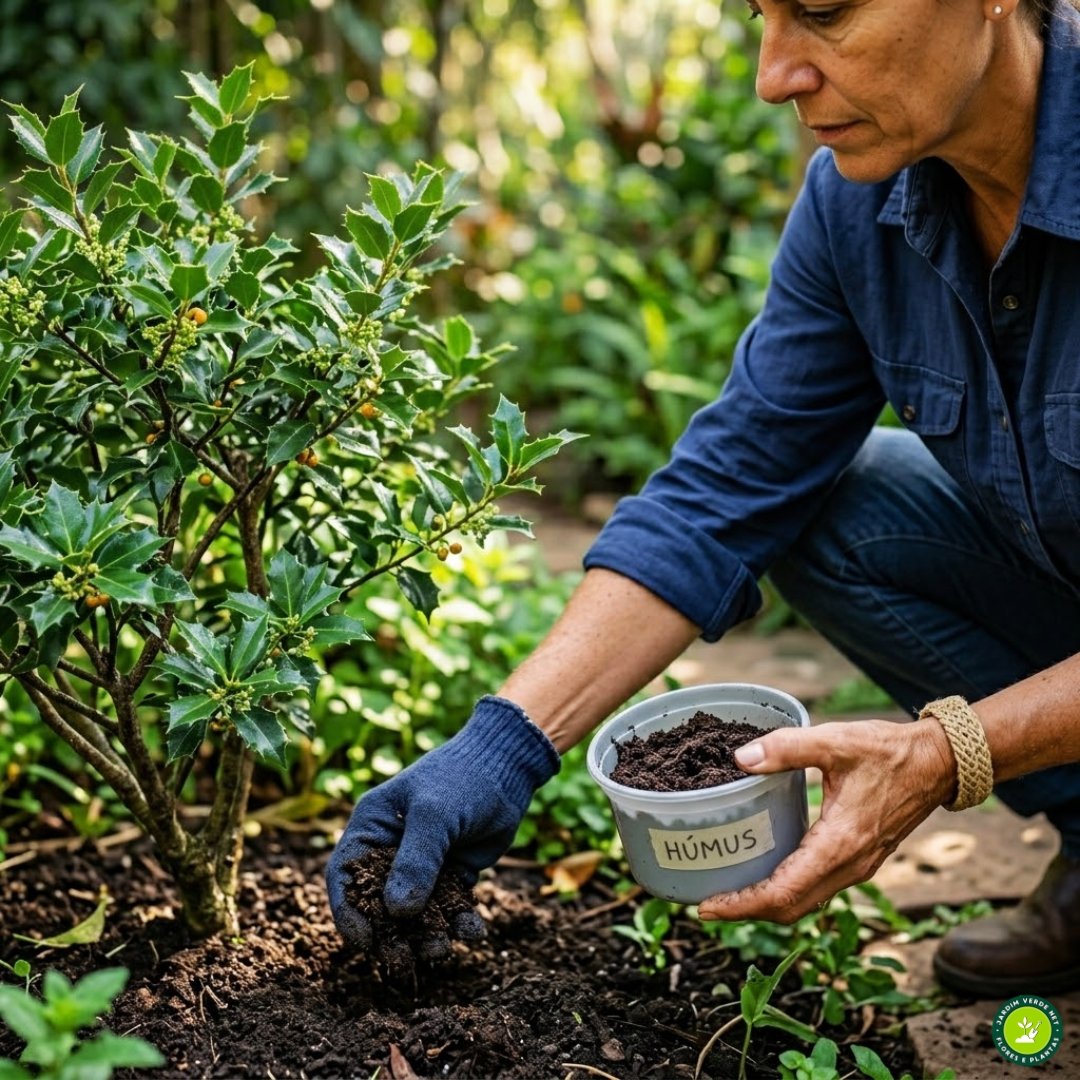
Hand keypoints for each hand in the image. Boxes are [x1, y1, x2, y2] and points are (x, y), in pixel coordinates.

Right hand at [325, 695, 560, 953]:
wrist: (509, 766)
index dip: (349, 913)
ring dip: (427, 934)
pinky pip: (449, 907)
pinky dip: (459, 922)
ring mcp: (422, 863)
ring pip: (416, 912)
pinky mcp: (452, 873)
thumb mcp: (435, 815)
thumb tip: (398, 912)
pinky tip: (474, 932)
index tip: (366, 943)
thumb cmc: (462, 778)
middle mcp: (391, 848)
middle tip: (405, 962)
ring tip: (443, 948)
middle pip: (380, 903)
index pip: (346, 876)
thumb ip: (416, 861)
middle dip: (392, 935)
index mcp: (372, 826)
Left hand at [697, 718, 954, 923]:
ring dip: (767, 904)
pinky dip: (788, 891)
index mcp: (840, 843)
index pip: (784, 893)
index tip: (708, 907)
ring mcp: (857, 867)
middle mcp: (849, 865)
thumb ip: (787, 748)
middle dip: (747, 912)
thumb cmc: (889, 752)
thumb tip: (740, 758)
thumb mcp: (835, 741)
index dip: (743, 905)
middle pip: (791, 908)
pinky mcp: (860, 860)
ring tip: (730, 892)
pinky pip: (819, 888)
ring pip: (806, 902)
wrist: (938, 763)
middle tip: (707, 904)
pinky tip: (766, 872)